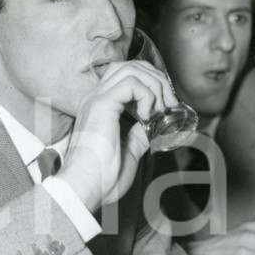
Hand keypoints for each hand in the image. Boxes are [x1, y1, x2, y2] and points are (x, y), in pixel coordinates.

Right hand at [59, 61, 176, 211]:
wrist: (84, 188)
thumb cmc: (101, 178)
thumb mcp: (128, 152)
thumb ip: (139, 136)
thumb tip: (153, 128)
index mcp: (99, 107)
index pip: (125, 75)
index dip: (150, 82)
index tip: (165, 103)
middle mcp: (95, 98)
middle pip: (129, 66)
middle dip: (156, 79)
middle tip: (170, 102)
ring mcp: (96, 99)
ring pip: (131, 69)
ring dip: (154, 84)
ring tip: (162, 107)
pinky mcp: (101, 105)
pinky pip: (131, 84)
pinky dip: (146, 95)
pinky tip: (147, 115)